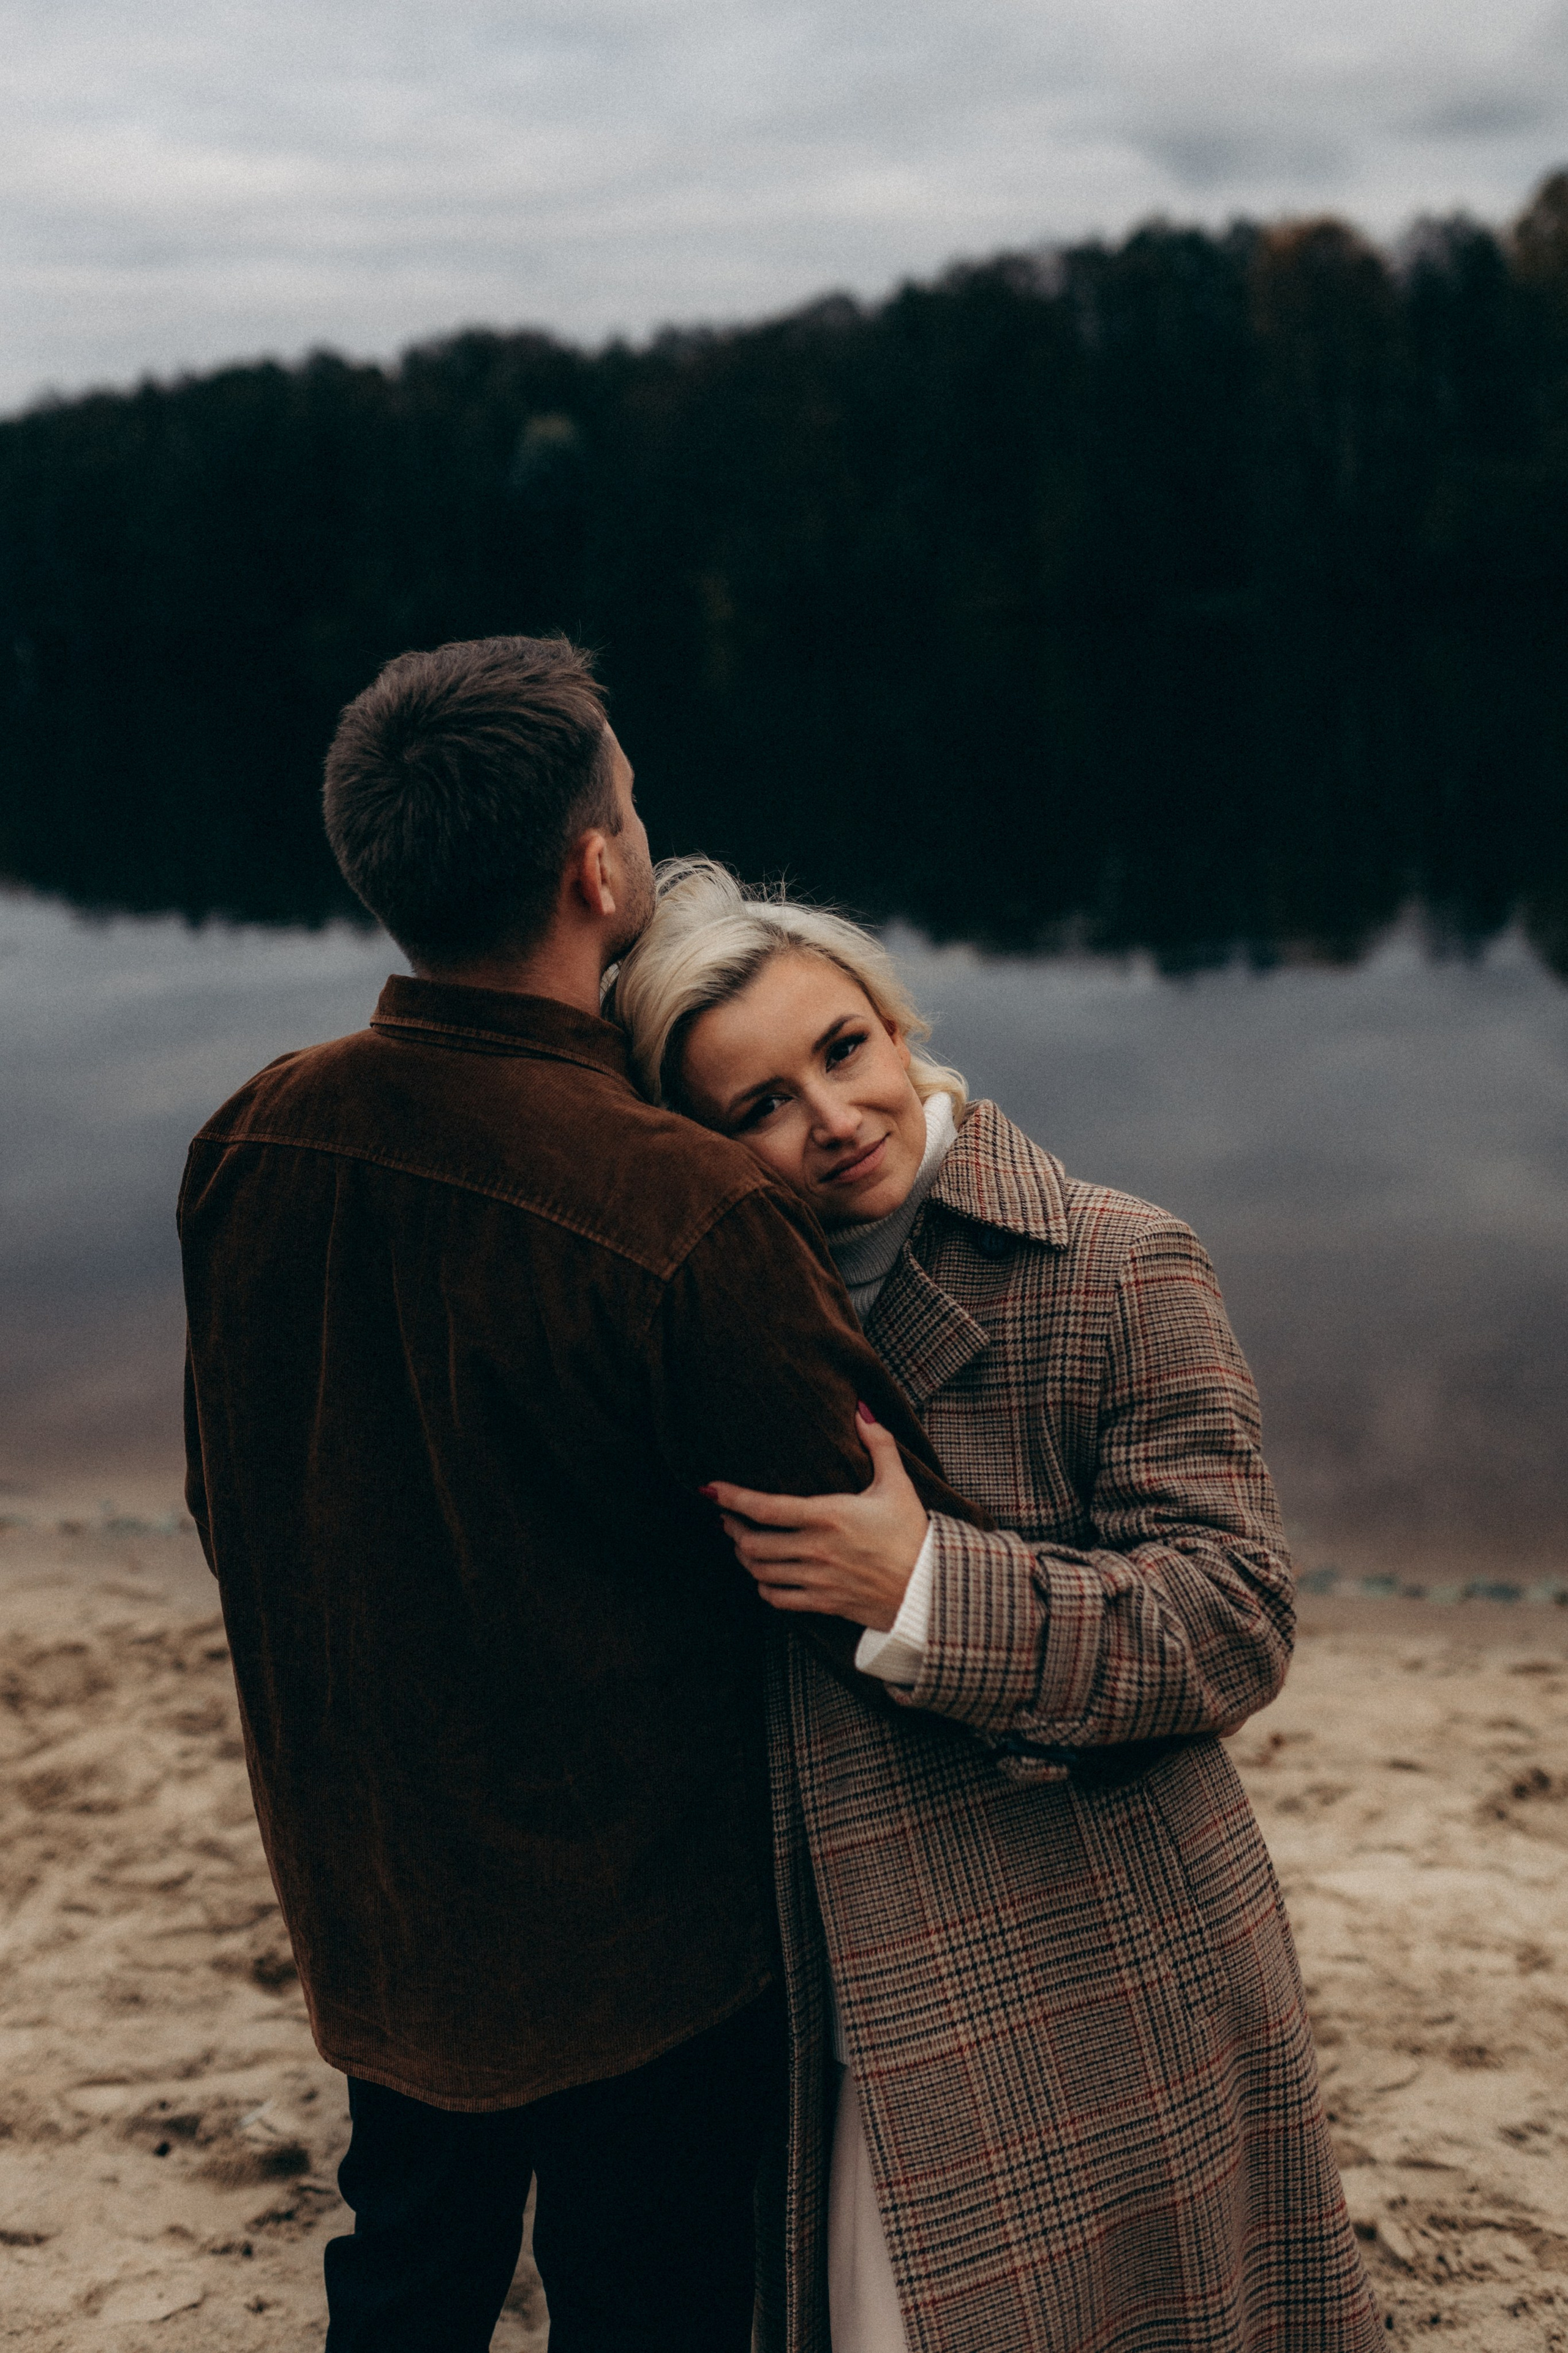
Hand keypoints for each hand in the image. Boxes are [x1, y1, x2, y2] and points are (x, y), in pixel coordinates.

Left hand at [703, 1406, 929, 1628]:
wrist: (930, 1588)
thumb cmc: (913, 1533)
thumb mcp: (898, 1484)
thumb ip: (879, 1444)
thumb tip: (862, 1409)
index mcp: (829, 1515)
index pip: (766, 1508)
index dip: (733, 1497)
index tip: (711, 1489)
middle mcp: (817, 1549)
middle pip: (754, 1542)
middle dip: (732, 1529)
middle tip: (726, 1518)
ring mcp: (818, 1579)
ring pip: (761, 1571)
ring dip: (745, 1557)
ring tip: (741, 1544)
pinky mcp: (824, 1603)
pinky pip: (778, 1599)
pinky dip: (764, 1588)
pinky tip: (764, 1578)